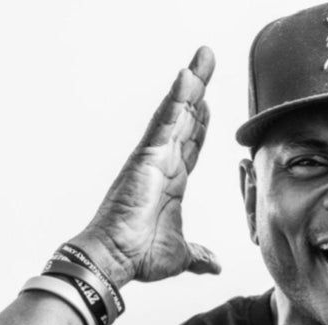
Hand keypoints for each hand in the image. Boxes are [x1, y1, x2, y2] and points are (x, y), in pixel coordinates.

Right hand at [70, 46, 219, 286]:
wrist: (114, 261)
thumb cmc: (137, 256)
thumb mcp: (181, 255)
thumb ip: (199, 255)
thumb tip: (213, 265)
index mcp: (172, 182)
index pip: (191, 145)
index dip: (201, 124)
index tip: (210, 104)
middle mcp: (163, 164)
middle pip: (186, 119)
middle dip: (198, 90)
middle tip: (208, 59)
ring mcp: (154, 157)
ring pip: (176, 113)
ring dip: (190, 84)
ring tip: (202, 57)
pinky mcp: (147, 157)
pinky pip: (165, 123)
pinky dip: (177, 99)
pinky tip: (187, 77)